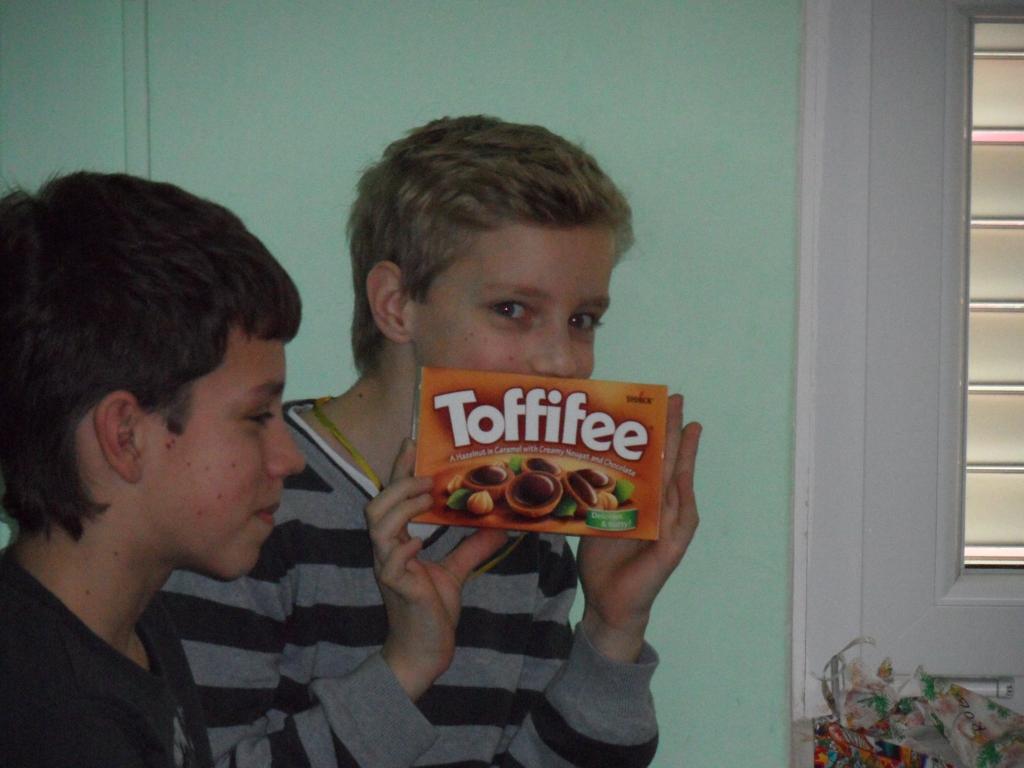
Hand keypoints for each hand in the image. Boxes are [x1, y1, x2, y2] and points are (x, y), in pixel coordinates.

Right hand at [366, 439, 506, 700]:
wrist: (424, 653)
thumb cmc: (431, 612)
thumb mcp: (456, 571)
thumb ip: (472, 546)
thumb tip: (499, 524)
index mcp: (399, 542)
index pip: (392, 498)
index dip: (398, 469)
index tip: (412, 443)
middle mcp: (388, 551)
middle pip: (377, 505)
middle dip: (398, 483)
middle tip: (426, 475)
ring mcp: (389, 568)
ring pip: (378, 527)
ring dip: (400, 507)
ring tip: (423, 497)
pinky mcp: (397, 588)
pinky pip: (390, 562)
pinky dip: (402, 548)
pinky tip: (418, 542)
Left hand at [577, 394, 700, 662]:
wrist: (607, 602)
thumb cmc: (604, 560)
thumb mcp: (596, 517)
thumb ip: (595, 493)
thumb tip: (571, 462)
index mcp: (646, 500)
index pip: (654, 460)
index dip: (659, 432)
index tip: (659, 402)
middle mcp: (663, 509)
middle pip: (670, 462)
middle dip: (674, 430)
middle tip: (677, 399)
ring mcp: (671, 527)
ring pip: (678, 482)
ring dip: (684, 453)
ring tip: (688, 425)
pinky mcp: (671, 546)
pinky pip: (679, 515)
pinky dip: (681, 495)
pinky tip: (683, 473)